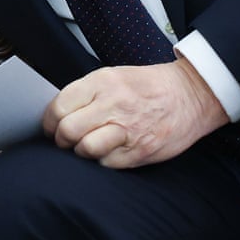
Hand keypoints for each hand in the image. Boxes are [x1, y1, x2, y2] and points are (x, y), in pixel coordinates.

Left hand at [42, 57, 229, 167]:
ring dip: (80, 151)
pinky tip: (108, 150)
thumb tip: (55, 114)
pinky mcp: (142, 151)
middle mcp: (114, 105)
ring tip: (85, 145)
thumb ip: (84, 93)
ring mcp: (129, 130)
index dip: (48, 121)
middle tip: (64, 139)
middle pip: (68, 130)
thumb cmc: (146, 86)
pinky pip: (108, 163)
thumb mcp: (111, 76)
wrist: (190, 94)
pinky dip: (102, 160)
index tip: (50, 126)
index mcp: (102, 83)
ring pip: (86, 149)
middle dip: (60, 139)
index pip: (59, 106)